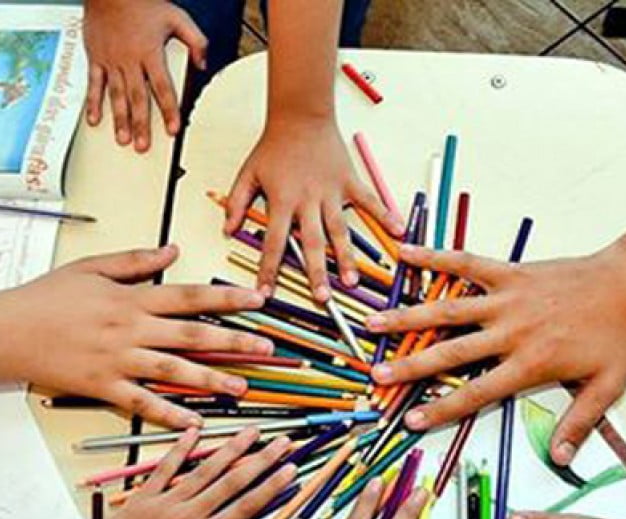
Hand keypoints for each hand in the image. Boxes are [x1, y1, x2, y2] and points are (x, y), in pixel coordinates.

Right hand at [0, 245, 271, 427]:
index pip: (189, 296)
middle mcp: (130, 329)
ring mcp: (118, 360)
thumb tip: (172, 250)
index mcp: (131, 298)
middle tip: (267, 350)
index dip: (227, 298)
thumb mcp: (91, 267)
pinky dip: (168, 414)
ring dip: (211, 380)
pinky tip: (193, 422)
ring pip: (174, 371)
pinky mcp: (102, 387)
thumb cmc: (45, 297)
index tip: (259, 300)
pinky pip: (141, 403)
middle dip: (233, 342)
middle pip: (192, 335)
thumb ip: (135, 260)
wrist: (4, 331)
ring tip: (242, 388)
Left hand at [68, 427, 296, 518]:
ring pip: (205, 470)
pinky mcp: (143, 497)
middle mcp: (186, 516)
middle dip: (261, 461)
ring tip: (250, 432)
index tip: (290, 470)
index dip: (271, 486)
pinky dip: (180, 448)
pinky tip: (195, 432)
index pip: (245, 508)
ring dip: (230, 449)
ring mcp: (165, 503)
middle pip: (232, 482)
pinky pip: (165, 468)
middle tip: (281, 443)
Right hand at [84, 0, 206, 149]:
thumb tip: (203, 63)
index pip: (163, 88)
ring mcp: (111, 61)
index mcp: (150, 52)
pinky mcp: (96, 58)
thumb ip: (196, 41)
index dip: (169, 110)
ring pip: (115, 95)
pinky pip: (94, 84)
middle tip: (143, 145)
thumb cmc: (142, 2)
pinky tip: (94, 119)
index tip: (172, 129)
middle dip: (141, 124)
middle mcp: (129, 60)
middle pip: (137, 98)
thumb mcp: (177, 17)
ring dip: (119, 119)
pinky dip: (93, 102)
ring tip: (123, 139)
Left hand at [224, 116, 403, 299]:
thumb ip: (236, 202)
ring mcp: (332, 192)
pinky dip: (385, 215)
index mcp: (282, 201)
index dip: (268, 269)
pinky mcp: (350, 181)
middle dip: (317, 272)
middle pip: (312, 243)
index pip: (272, 242)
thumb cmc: (275, 144)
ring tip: (353, 281)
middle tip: (323, 297)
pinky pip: (370, 201)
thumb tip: (227, 229)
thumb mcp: (248, 173)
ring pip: (340, 230)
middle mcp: (308, 201)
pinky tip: (398, 232)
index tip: (266, 292)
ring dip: (347, 257)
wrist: (301, 114)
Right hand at [367, 243, 625, 464]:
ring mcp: (506, 299)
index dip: (441, 409)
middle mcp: (510, 332)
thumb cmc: (618, 336)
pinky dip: (435, 257)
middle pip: (450, 353)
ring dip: (408, 316)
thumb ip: (578, 423)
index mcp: (529, 364)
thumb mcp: (606, 388)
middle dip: (410, 366)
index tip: (410, 420)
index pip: (476, 393)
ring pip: (448, 309)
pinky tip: (405, 253)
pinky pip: (466, 263)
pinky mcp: (509, 271)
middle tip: (377, 376)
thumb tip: (561, 460)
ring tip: (374, 322)